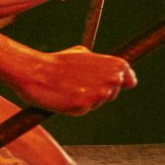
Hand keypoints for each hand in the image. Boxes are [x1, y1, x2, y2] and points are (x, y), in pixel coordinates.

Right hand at [16, 47, 135, 115]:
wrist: (34, 70)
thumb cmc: (55, 62)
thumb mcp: (83, 54)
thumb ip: (100, 63)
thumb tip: (111, 71)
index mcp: (115, 64)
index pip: (129, 80)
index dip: (118, 83)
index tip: (105, 84)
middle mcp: (112, 79)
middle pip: (111, 94)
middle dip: (97, 92)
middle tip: (77, 84)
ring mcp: (99, 93)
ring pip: (96, 104)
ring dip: (84, 100)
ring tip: (68, 89)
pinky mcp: (85, 105)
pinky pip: (82, 110)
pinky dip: (74, 107)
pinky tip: (63, 96)